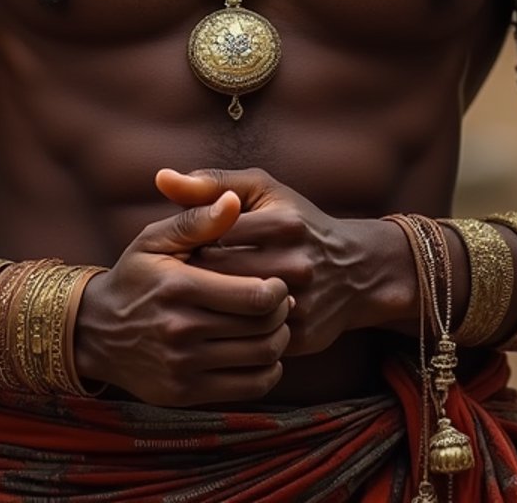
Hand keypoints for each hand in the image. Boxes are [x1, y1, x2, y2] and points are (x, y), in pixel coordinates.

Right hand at [73, 188, 291, 406]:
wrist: (96, 331)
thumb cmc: (135, 277)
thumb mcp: (155, 240)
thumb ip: (197, 220)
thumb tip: (233, 201)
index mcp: (179, 286)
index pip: (254, 295)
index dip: (278, 289)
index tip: (277, 280)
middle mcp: (181, 329)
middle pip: (262, 328)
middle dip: (281, 313)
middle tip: (282, 302)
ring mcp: (183, 366)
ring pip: (261, 358)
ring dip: (279, 340)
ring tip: (274, 324)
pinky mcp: (185, 393)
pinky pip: (249, 387)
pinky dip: (268, 371)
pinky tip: (260, 352)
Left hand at [156, 168, 412, 356]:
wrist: (356, 271)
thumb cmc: (296, 223)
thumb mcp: (262, 192)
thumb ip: (211, 183)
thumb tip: (161, 178)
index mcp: (284, 223)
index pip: (214, 237)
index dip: (190, 246)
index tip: (180, 252)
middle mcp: (297, 263)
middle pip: (221, 277)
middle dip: (194, 279)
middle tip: (178, 281)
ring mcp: (302, 302)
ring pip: (233, 311)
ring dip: (209, 307)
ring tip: (195, 300)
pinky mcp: (302, 336)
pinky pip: (252, 338)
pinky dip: (231, 331)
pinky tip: (220, 321)